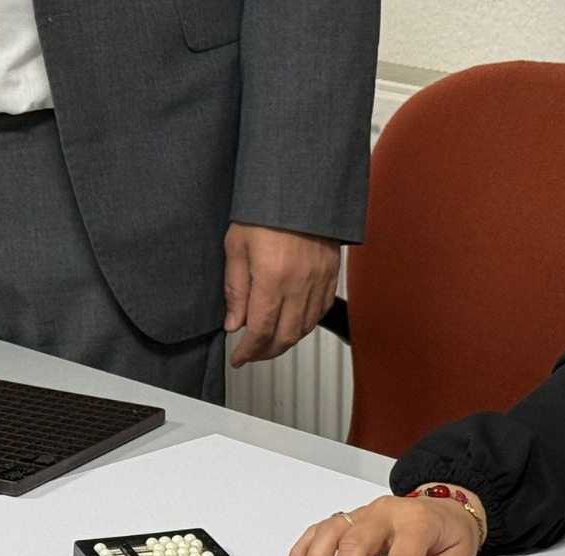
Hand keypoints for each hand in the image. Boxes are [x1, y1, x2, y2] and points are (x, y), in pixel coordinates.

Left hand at [223, 223, 340, 366]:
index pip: (260, 331)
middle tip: (251, 354)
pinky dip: (306, 324)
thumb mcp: (236, 247)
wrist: (298, 187)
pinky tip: (293, 323)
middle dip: (266, 353)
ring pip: (305, 328)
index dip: (248, 351)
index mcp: (272, 279)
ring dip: (286, 341)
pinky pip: (321, 310)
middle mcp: (299, 284)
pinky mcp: (330, 274)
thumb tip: (234, 323)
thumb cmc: (265, 210)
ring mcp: (318, 280)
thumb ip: (235, 290)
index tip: (238, 358)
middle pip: (285, 337)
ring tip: (269, 341)